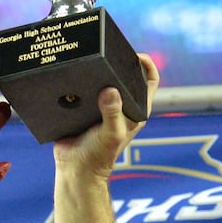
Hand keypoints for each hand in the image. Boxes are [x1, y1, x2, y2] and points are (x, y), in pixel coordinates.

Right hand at [52, 53, 159, 177]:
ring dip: (97, 71)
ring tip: (88, 61)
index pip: (149, 80)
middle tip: (106, 54)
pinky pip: (83, 89)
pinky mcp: (84, 108)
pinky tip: (72, 75)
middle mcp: (120, 105)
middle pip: (125, 76)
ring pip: (103, 80)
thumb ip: (113, 113)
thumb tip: (111, 90)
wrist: (74, 168)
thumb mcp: (111, 133)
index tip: (134, 54)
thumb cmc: (99, 155)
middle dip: (118, 63)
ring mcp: (102, 106)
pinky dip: (79, 81)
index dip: (146, 64)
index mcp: (135, 110)